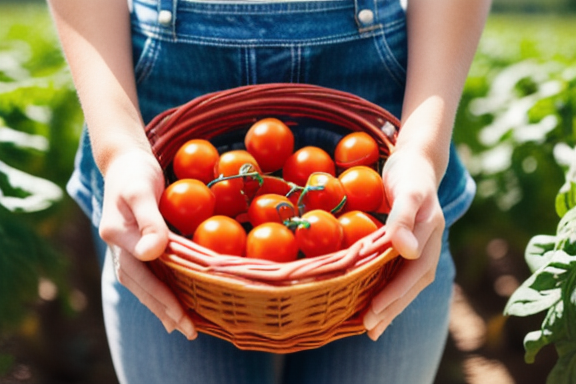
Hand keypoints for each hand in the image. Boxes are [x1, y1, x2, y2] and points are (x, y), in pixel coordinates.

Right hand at [99, 150, 196, 339]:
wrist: (125, 161)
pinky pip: (146, 273)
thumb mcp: (141, 190)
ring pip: (142, 284)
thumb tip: (151, 254)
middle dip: (164, 309)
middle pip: (140, 286)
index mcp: (116, 236)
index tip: (183, 316)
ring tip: (181, 326)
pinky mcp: (135, 244)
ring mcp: (125, 247)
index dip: (161, 297)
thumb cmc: (135, 172)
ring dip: (160, 305)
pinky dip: (158, 290)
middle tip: (189, 331)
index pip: (141, 275)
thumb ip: (148, 221)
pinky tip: (171, 302)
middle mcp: (118, 246)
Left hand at [363, 147, 445, 340]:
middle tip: (369, 328)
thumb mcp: (407, 189)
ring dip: (391, 305)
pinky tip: (375, 301)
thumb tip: (407, 251)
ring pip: (408, 282)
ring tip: (372, 327)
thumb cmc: (409, 173)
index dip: (395, 294)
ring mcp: (420, 246)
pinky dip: (389, 290)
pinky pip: (400, 272)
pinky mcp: (408, 245)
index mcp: (430, 234)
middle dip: (392, 307)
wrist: (416, 161)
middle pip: (412, 283)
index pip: (414, 272)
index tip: (373, 311)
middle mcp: (428, 245)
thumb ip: (405, 217)